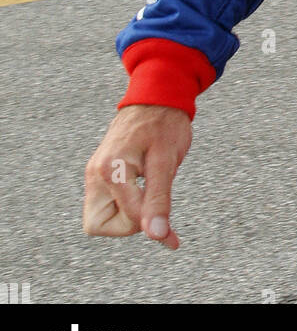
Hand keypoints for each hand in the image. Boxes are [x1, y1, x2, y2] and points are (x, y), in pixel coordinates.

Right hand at [83, 105, 192, 249]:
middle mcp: (95, 173)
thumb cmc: (164, 123)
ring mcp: (94, 173)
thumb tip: (157, 236)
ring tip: (147, 187)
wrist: (156, 94)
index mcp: (110, 170)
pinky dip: (124, 205)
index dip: (151, 221)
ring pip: (99, 217)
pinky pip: (106, 202)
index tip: (168, 217)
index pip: (127, 220)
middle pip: (97, 225)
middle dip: (126, 222)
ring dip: (126, 212)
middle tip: (150, 198)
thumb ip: (159, 200)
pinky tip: (143, 191)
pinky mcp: (99, 173)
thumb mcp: (167, 161)